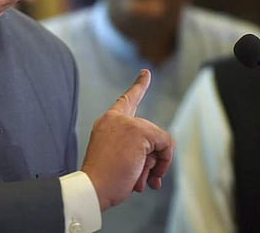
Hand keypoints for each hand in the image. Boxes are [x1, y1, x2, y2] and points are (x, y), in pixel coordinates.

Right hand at [80, 69, 174, 210]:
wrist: (93, 187)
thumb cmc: (104, 179)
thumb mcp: (119, 159)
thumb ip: (137, 150)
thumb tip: (162, 157)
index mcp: (107, 122)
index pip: (126, 101)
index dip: (139, 86)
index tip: (146, 73)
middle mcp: (115, 118)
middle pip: (151, 133)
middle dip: (152, 159)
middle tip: (137, 176)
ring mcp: (127, 123)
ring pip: (159, 140)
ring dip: (155, 164)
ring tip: (136, 177)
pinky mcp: (138, 131)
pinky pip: (166, 144)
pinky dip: (163, 163)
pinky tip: (146, 175)